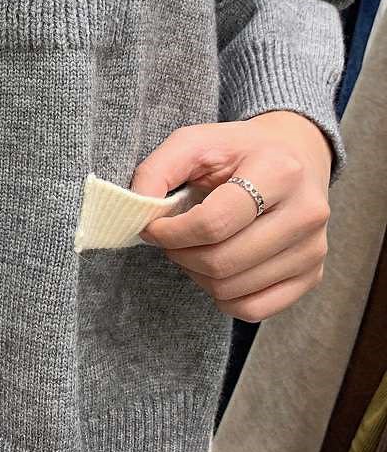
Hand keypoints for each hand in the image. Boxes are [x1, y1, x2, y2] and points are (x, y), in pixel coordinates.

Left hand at [133, 111, 332, 322]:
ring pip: (234, 289)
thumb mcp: (194, 142)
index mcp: (279, 172)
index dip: (171, 233)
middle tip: (172, 240)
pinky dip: (223, 297)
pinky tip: (217, 270)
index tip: (154, 226)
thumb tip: (137, 209)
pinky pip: (254, 309)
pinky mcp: (313, 275)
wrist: (296, 156)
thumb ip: (158, 170)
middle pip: (222, 262)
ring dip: (198, 275)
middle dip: (181, 255)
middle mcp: (306, 213)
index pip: (213, 224)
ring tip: (195, 249)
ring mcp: (314, 249)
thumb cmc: (238, 152)